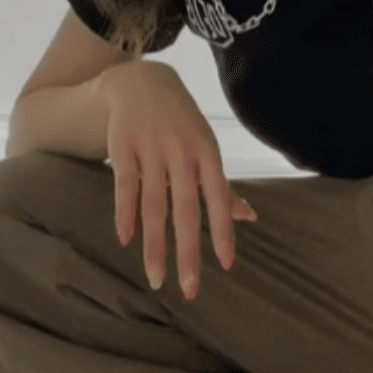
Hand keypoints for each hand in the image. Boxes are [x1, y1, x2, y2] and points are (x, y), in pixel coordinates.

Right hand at [99, 62, 257, 298]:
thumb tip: (249, 216)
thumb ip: (222, 186)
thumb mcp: (205, 149)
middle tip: (190, 291)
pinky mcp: (123, 147)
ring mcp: (151, 149)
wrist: (142, 82)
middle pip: (185, 209)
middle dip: (187, 253)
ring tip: (155, 278)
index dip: (222, 231)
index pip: (219, 198)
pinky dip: (125, 213)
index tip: (226, 265)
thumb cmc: (181, 124)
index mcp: (207, 154)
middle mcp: (181, 153)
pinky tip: (126, 239)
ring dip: (154, 246)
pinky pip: (124, 185)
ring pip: (154, 205)